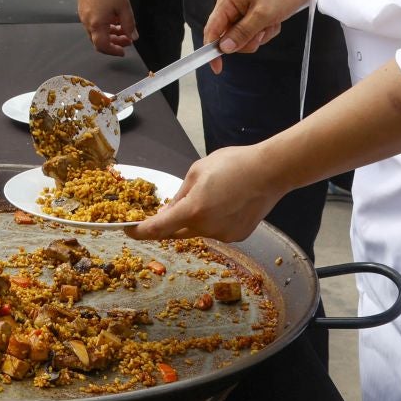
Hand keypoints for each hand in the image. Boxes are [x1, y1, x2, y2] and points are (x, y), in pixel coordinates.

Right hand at [75, 0, 135, 55]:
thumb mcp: (124, 7)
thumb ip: (129, 24)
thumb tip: (133, 37)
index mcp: (97, 24)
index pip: (103, 46)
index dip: (113, 51)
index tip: (123, 51)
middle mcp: (87, 23)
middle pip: (99, 41)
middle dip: (114, 43)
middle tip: (127, 39)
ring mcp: (84, 16)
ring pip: (96, 32)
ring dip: (110, 34)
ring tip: (123, 28)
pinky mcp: (83, 9)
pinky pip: (93, 24)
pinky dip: (104, 26)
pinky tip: (114, 19)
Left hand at [130, 145, 286, 242]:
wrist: (270, 171)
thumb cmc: (233, 164)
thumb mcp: (197, 171)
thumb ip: (179, 194)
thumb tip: (168, 210)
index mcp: (193, 210)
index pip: (158, 227)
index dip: (141, 231)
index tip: (130, 231)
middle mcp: (207, 228)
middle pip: (177, 231)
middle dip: (169, 222)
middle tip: (169, 208)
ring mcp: (224, 235)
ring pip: (198, 231)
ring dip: (195, 219)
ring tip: (212, 195)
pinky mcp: (238, 236)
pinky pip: (216, 231)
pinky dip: (213, 221)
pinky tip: (226, 203)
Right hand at [202, 0, 309, 67]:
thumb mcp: (263, 14)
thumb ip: (242, 33)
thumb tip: (224, 48)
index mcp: (227, 1)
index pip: (212, 30)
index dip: (212, 50)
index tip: (218, 68)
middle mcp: (232, 5)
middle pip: (229, 37)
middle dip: (247, 40)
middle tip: (262, 31)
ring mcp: (244, 9)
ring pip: (244, 37)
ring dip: (260, 35)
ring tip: (271, 21)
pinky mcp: (256, 13)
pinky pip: (256, 32)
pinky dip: (267, 30)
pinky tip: (276, 19)